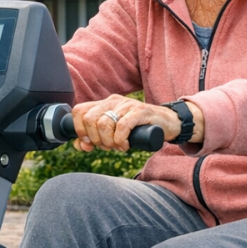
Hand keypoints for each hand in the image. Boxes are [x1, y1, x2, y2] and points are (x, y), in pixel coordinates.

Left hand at [70, 96, 203, 151]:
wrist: (168, 123)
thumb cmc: (140, 128)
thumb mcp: (114, 133)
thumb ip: (96, 138)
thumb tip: (79, 145)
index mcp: (104, 104)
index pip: (79, 111)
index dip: (79, 129)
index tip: (88, 142)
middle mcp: (113, 101)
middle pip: (89, 119)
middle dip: (95, 139)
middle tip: (107, 146)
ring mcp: (126, 105)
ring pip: (104, 124)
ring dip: (109, 142)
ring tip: (118, 146)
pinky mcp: (140, 111)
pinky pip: (122, 126)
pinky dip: (121, 140)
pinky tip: (126, 145)